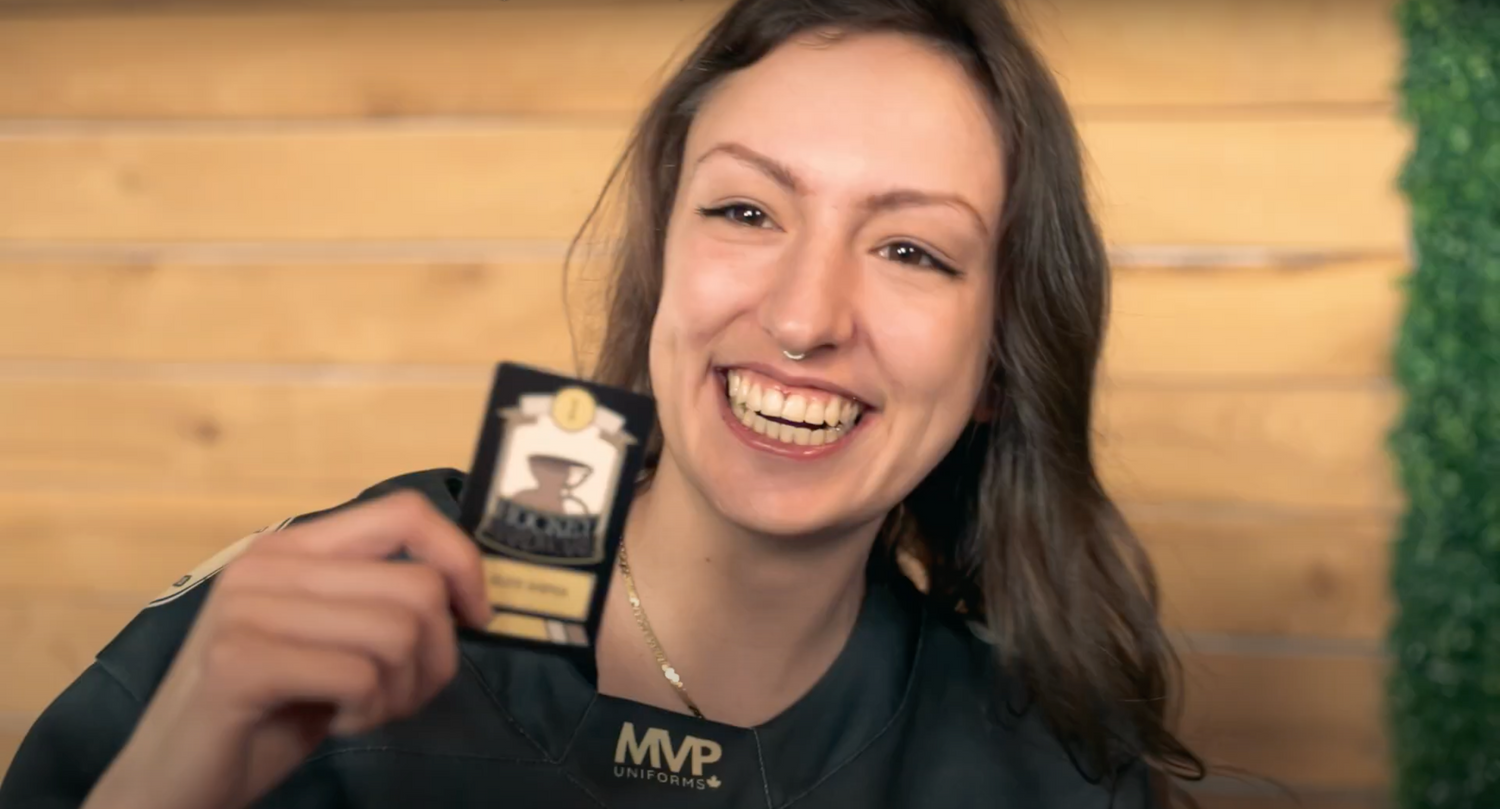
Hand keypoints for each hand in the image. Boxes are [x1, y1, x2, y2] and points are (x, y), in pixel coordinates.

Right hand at [82, 491, 491, 808]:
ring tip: (362, 710)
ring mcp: (248, 608)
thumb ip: (380, 603)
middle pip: (417, 586)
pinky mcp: (240, 662)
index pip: (406, 512)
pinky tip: (334, 723)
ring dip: (400, 692)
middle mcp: (268, 563)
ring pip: (397, 632)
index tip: (478, 616)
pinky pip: (359, 676)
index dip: (461, 560)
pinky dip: (366, 713)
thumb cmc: (266, 711)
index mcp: (293, 545)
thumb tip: (468, 596)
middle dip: (436, 656)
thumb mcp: (332, 641)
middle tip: (401, 695)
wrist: (172, 779)